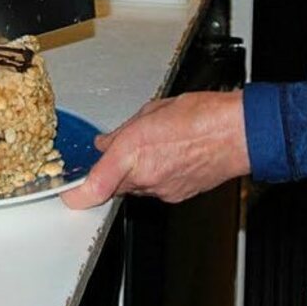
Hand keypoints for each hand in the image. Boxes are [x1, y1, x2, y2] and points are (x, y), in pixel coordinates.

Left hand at [60, 90, 249, 207]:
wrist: (239, 133)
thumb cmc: (203, 115)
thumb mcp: (154, 110)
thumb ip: (124, 130)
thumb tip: (107, 142)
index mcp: (134, 151)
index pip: (92, 187)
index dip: (74, 193)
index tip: (67, 192)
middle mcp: (145, 176)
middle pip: (112, 183)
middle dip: (112, 169)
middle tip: (122, 147)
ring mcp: (162, 190)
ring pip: (135, 185)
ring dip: (136, 170)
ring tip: (157, 144)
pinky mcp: (177, 195)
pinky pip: (155, 188)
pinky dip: (156, 174)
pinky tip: (171, 154)